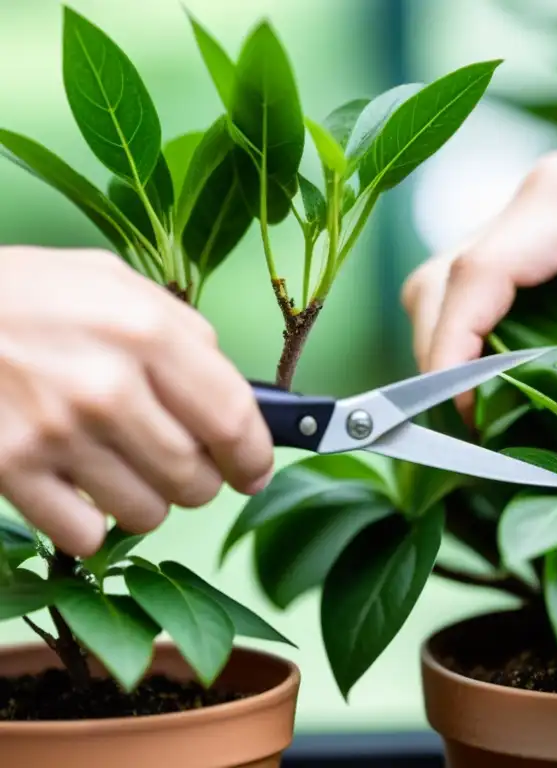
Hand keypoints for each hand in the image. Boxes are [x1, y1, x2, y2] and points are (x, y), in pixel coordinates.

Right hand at [0, 247, 274, 556]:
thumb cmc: (25, 294)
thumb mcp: (111, 282)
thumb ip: (179, 331)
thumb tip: (231, 389)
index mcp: (146, 331)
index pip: (234, 419)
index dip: (255, 456)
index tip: (254, 470)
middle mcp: (107, 386)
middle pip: (195, 478)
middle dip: (199, 481)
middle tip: (180, 464)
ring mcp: (57, 433)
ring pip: (147, 514)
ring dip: (146, 501)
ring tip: (123, 468)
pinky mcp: (10, 469)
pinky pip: (85, 536)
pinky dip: (89, 524)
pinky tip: (76, 487)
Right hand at [403, 141, 556, 418]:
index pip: (477, 274)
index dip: (453, 344)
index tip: (459, 408)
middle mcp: (530, 204)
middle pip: (440, 282)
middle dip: (440, 355)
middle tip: (470, 423)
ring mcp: (525, 221)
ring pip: (446, 286)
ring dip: (450, 348)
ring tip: (480, 410)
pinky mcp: (532, 242)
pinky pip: (477, 292)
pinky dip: (473, 339)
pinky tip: (501, 381)